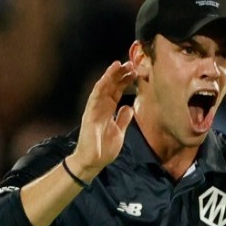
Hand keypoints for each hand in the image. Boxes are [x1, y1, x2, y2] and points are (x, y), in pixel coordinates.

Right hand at [67, 60, 136, 177]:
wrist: (93, 162)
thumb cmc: (104, 148)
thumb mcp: (119, 131)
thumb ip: (123, 119)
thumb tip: (128, 107)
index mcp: (108, 110)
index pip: (117, 91)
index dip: (126, 81)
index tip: (136, 71)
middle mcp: (101, 106)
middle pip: (111, 86)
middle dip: (121, 74)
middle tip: (132, 63)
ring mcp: (94, 109)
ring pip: (103, 87)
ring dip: (111, 75)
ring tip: (120, 64)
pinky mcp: (89, 113)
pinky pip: (95, 96)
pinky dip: (101, 86)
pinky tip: (107, 77)